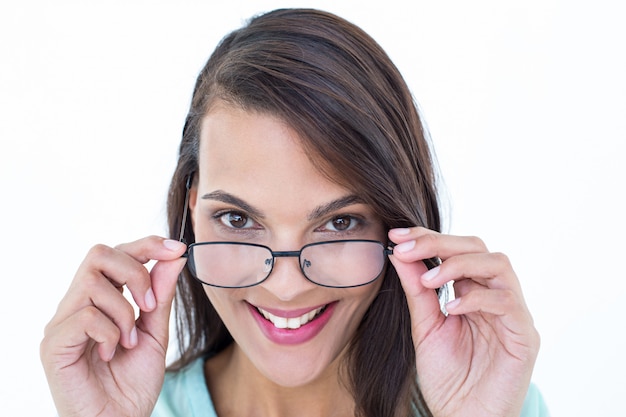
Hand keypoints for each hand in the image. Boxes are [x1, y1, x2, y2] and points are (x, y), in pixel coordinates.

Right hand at [40, 236, 186, 416]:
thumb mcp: (155, 333)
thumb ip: (160, 296)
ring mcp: (62, 323)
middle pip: (99, 254)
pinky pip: (85, 315)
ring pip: (94, 283)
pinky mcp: (53, 344)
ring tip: (129, 340)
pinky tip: (112, 353)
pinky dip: (110, 332)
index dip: (147, 245)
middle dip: (135, 272)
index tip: (177, 249)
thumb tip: (174, 257)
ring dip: (124, 311)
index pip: (117, 253)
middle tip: (149, 306)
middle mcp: (76, 304)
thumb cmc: (132, 382)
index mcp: (101, 299)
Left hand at [389, 227, 539, 416]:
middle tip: (407, 248)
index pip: (456, 250)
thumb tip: (398, 251)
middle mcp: (495, 295)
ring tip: (428, 280)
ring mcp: (513, 313)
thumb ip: (416, 290)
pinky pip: (507, 302)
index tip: (396, 235)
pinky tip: (451, 308)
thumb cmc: (448, 377)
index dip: (427, 237)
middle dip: (440, 243)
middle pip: (478, 247)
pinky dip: (476, 298)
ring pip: (498, 264)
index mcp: (472, 291)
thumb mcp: (425, 327)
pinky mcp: (525, 335)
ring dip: (458, 264)